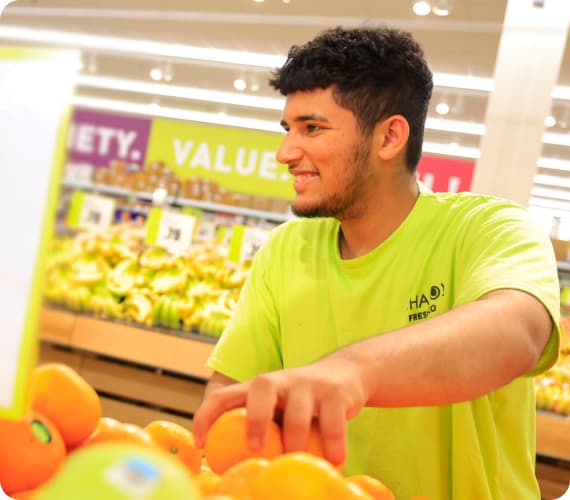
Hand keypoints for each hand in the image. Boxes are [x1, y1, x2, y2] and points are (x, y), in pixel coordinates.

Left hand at [192, 356, 367, 465]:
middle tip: (254, 448)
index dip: (206, 415)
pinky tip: (335, 461)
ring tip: (298, 463)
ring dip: (296, 443)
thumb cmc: (301, 402)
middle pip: (260, 389)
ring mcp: (308, 385)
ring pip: (298, 413)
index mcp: (259, 387)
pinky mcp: (335, 393)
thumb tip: (230, 470)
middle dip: (254, 419)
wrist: (345, 374)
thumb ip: (258, 429)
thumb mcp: (276, 408)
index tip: (200, 444)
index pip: (224, 394)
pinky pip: (332, 422)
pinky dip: (333, 445)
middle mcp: (281, 380)